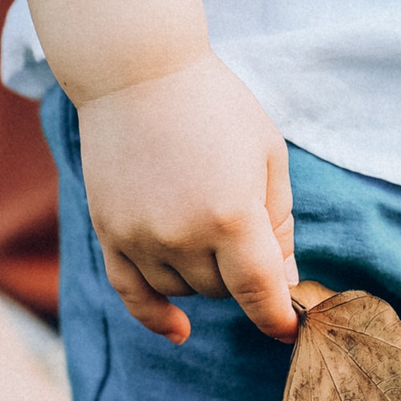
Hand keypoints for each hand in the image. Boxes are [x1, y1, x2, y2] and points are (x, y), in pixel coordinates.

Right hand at [75, 51, 299, 345]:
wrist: (138, 71)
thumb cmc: (216, 104)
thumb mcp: (268, 153)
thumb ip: (279, 221)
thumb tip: (283, 281)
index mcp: (232, 217)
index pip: (259, 293)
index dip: (278, 317)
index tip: (291, 329)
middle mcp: (182, 237)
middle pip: (221, 290)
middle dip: (240, 272)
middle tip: (245, 225)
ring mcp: (140, 238)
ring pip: (181, 291)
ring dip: (202, 276)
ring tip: (208, 223)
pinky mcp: (109, 232)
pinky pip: (131, 293)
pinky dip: (154, 316)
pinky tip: (178, 329)